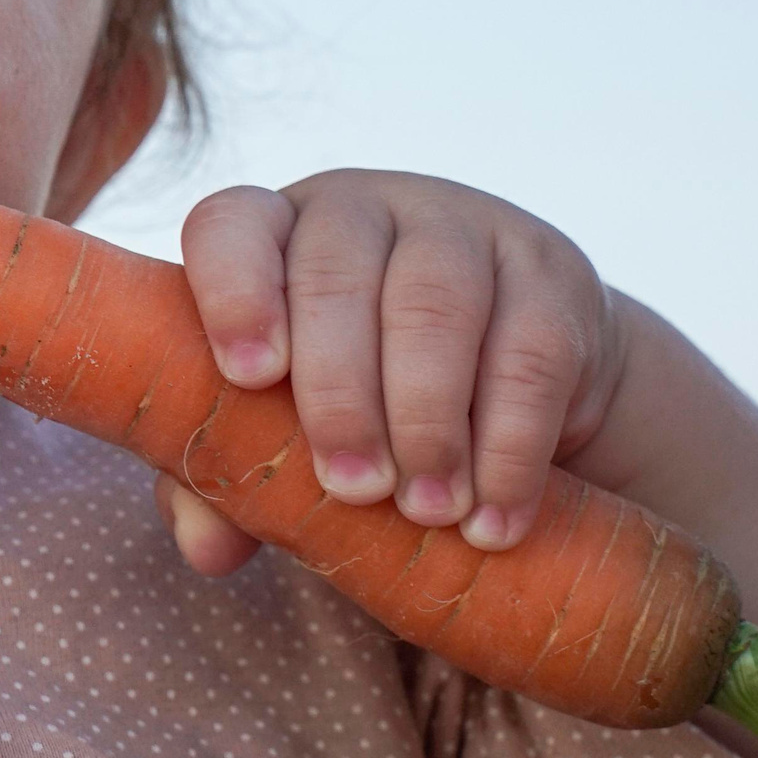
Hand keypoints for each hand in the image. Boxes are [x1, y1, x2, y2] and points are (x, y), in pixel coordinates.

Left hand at [154, 171, 629, 576]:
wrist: (515, 376)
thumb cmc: (356, 395)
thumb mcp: (284, 421)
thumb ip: (227, 468)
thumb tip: (206, 549)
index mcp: (273, 231)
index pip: (232, 225)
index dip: (233, 293)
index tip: (248, 377)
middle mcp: (362, 209)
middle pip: (336, 276)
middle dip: (339, 394)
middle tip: (350, 487)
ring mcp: (462, 226)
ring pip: (436, 307)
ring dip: (426, 423)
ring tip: (423, 511)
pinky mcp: (551, 273)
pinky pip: (532, 355)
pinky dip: (510, 449)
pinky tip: (490, 518)